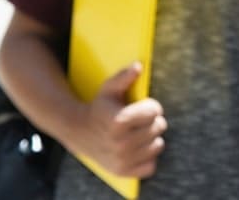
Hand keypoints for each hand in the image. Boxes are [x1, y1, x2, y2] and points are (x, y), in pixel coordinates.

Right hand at [74, 62, 167, 177]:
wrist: (79, 133)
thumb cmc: (99, 108)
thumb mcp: (108, 89)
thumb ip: (124, 77)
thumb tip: (139, 66)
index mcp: (119, 121)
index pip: (155, 111)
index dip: (151, 106)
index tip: (141, 106)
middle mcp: (121, 143)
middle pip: (159, 127)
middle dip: (152, 121)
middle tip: (138, 121)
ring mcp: (122, 159)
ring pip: (158, 145)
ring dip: (150, 138)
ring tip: (136, 134)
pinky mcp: (123, 171)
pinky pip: (151, 165)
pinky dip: (146, 157)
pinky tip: (135, 149)